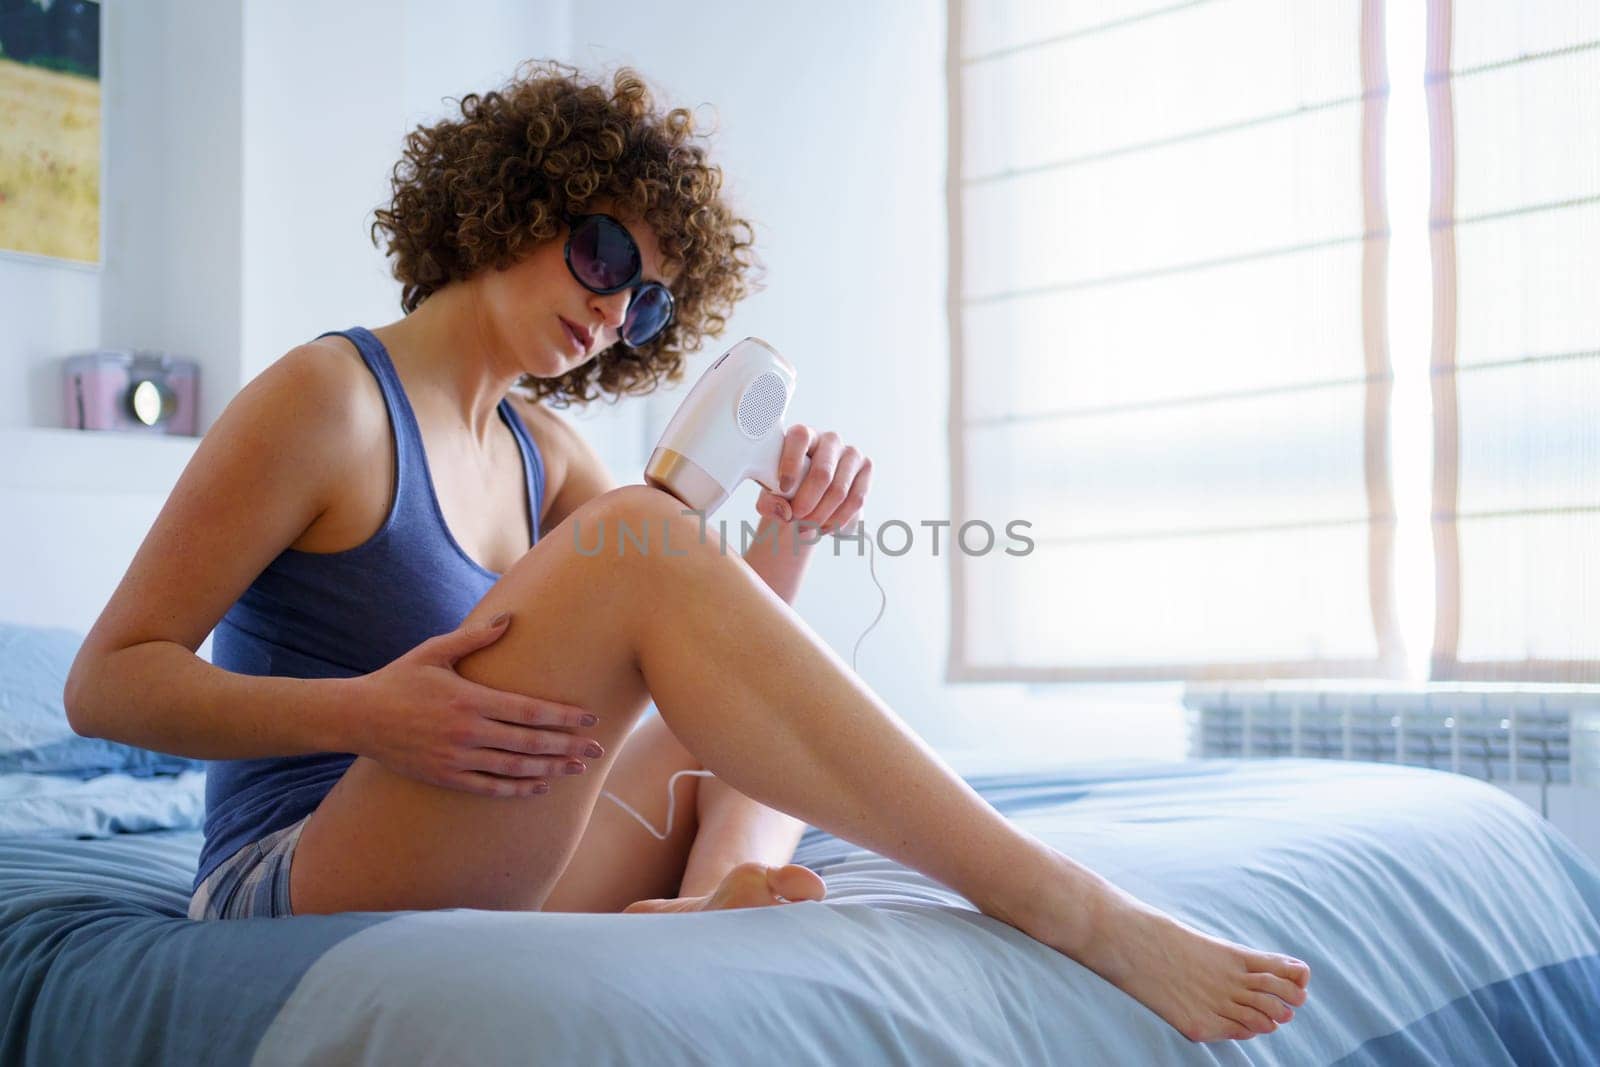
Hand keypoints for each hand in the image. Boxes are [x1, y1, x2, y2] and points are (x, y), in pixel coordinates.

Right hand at [348, 612, 602, 797]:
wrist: (357, 718)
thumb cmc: (399, 679)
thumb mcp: (434, 651)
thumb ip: (474, 638)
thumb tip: (510, 618)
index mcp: (469, 699)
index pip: (528, 711)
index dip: (563, 717)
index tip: (590, 719)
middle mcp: (467, 732)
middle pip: (530, 743)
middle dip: (568, 747)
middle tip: (599, 750)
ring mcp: (456, 758)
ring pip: (514, 768)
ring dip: (551, 770)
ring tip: (579, 770)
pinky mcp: (445, 777)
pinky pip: (489, 788)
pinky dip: (517, 789)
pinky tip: (540, 787)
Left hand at [755, 424, 871, 532]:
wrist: (809, 499)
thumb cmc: (787, 491)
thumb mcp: (770, 496)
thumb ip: (769, 503)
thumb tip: (784, 511)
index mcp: (803, 435)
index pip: (800, 438)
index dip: (791, 463)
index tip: (784, 488)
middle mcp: (829, 439)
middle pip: (822, 473)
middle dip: (807, 503)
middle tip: (795, 519)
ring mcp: (851, 453)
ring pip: (839, 491)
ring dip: (821, 516)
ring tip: (807, 527)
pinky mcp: (866, 468)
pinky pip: (856, 499)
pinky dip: (838, 519)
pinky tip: (824, 527)